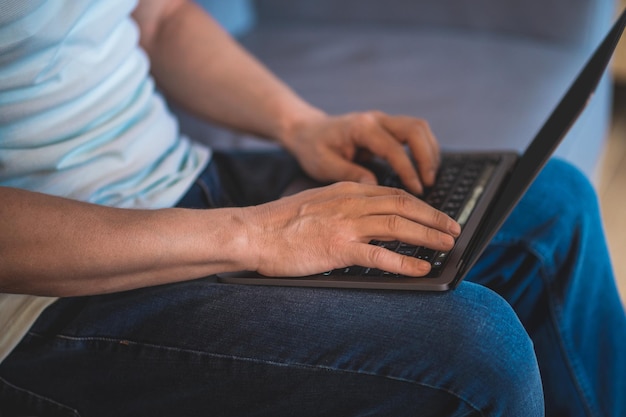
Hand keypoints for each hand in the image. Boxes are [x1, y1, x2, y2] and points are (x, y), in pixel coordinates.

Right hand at [238, 182, 459, 277]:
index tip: (436, 216)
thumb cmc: (280, 224)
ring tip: (446, 246)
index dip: (421, 205)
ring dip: (428, 236)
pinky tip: (421, 268)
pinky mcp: (338, 247)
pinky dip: (405, 262)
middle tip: (453, 230)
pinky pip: (380, 255)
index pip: (393, 194)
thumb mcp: (317, 204)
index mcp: (346, 190)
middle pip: (403, 205)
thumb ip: (343, 206)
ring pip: (398, 225)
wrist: (253, 232)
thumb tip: (366, 218)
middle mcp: (350, 202)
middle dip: (434, 218)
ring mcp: (346, 224)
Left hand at [283, 110, 439, 194]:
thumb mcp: (324, 165)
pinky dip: (423, 149)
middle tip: (428, 183)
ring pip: (419, 127)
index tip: (417, 190)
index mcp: (361, 128)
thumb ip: (350, 175)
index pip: (394, 148)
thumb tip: (375, 188)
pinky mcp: (386, 126)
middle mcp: (375, 119)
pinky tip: (423, 168)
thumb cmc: (313, 148)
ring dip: (429, 151)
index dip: (409, 170)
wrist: (306, 131)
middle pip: (415, 129)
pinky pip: (413, 132)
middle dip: (427, 157)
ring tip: (429, 178)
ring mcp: (382, 120)